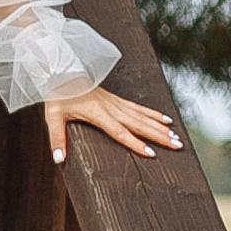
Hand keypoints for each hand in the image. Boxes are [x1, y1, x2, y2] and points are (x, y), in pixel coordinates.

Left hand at [44, 85, 184, 164]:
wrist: (62, 70)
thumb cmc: (57, 95)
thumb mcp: (52, 117)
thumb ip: (57, 139)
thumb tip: (58, 160)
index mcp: (98, 114)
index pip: (120, 132)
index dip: (135, 143)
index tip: (152, 153)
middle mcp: (111, 108)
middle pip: (140, 125)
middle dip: (159, 136)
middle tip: (177, 146)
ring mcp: (116, 103)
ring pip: (143, 116)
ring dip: (161, 127)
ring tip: (177, 137)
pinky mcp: (117, 99)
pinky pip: (139, 108)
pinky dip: (154, 114)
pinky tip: (166, 120)